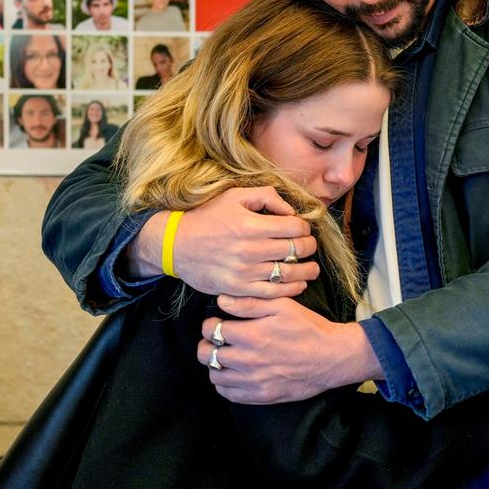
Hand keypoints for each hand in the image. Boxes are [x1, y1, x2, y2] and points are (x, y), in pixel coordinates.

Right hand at [130, 187, 318, 295]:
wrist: (176, 244)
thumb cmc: (208, 217)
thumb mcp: (234, 196)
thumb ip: (266, 196)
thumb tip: (291, 211)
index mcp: (251, 224)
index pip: (295, 228)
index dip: (305, 228)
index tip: (302, 229)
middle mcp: (250, 249)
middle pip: (296, 250)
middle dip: (308, 247)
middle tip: (309, 246)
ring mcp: (244, 272)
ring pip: (289, 274)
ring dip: (307, 271)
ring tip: (312, 269)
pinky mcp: (238, 289)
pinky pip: (272, 293)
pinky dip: (291, 289)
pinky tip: (298, 284)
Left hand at [199, 295, 377, 403]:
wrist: (332, 357)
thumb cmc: (308, 328)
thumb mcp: (282, 306)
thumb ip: (249, 303)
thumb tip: (222, 300)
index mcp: (250, 335)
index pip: (210, 329)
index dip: (209, 324)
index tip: (216, 322)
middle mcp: (247, 360)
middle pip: (206, 354)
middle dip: (206, 344)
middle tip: (215, 340)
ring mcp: (253, 381)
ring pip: (214, 375)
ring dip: (214, 364)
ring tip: (224, 357)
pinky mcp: (261, 396)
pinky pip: (228, 393)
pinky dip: (224, 384)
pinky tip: (233, 374)